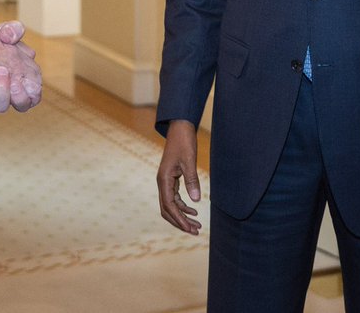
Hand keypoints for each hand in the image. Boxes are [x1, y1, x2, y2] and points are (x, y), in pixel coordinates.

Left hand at [0, 16, 41, 112]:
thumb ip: (12, 29)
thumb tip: (14, 34)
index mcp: (16, 74)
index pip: (33, 91)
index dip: (29, 91)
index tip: (18, 82)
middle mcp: (4, 88)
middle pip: (19, 102)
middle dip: (10, 90)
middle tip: (0, 72)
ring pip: (0, 105)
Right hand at [157, 120, 201, 234]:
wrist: (180, 127)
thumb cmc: (184, 142)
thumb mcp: (189, 161)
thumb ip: (192, 180)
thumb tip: (196, 201)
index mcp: (163, 180)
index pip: (169, 206)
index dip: (179, 219)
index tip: (190, 229)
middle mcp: (162, 182)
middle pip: (167, 210)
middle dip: (180, 222)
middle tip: (195, 231)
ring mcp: (166, 181)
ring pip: (171, 205)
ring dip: (182, 216)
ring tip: (197, 225)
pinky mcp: (171, 179)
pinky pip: (175, 198)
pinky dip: (183, 206)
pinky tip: (194, 211)